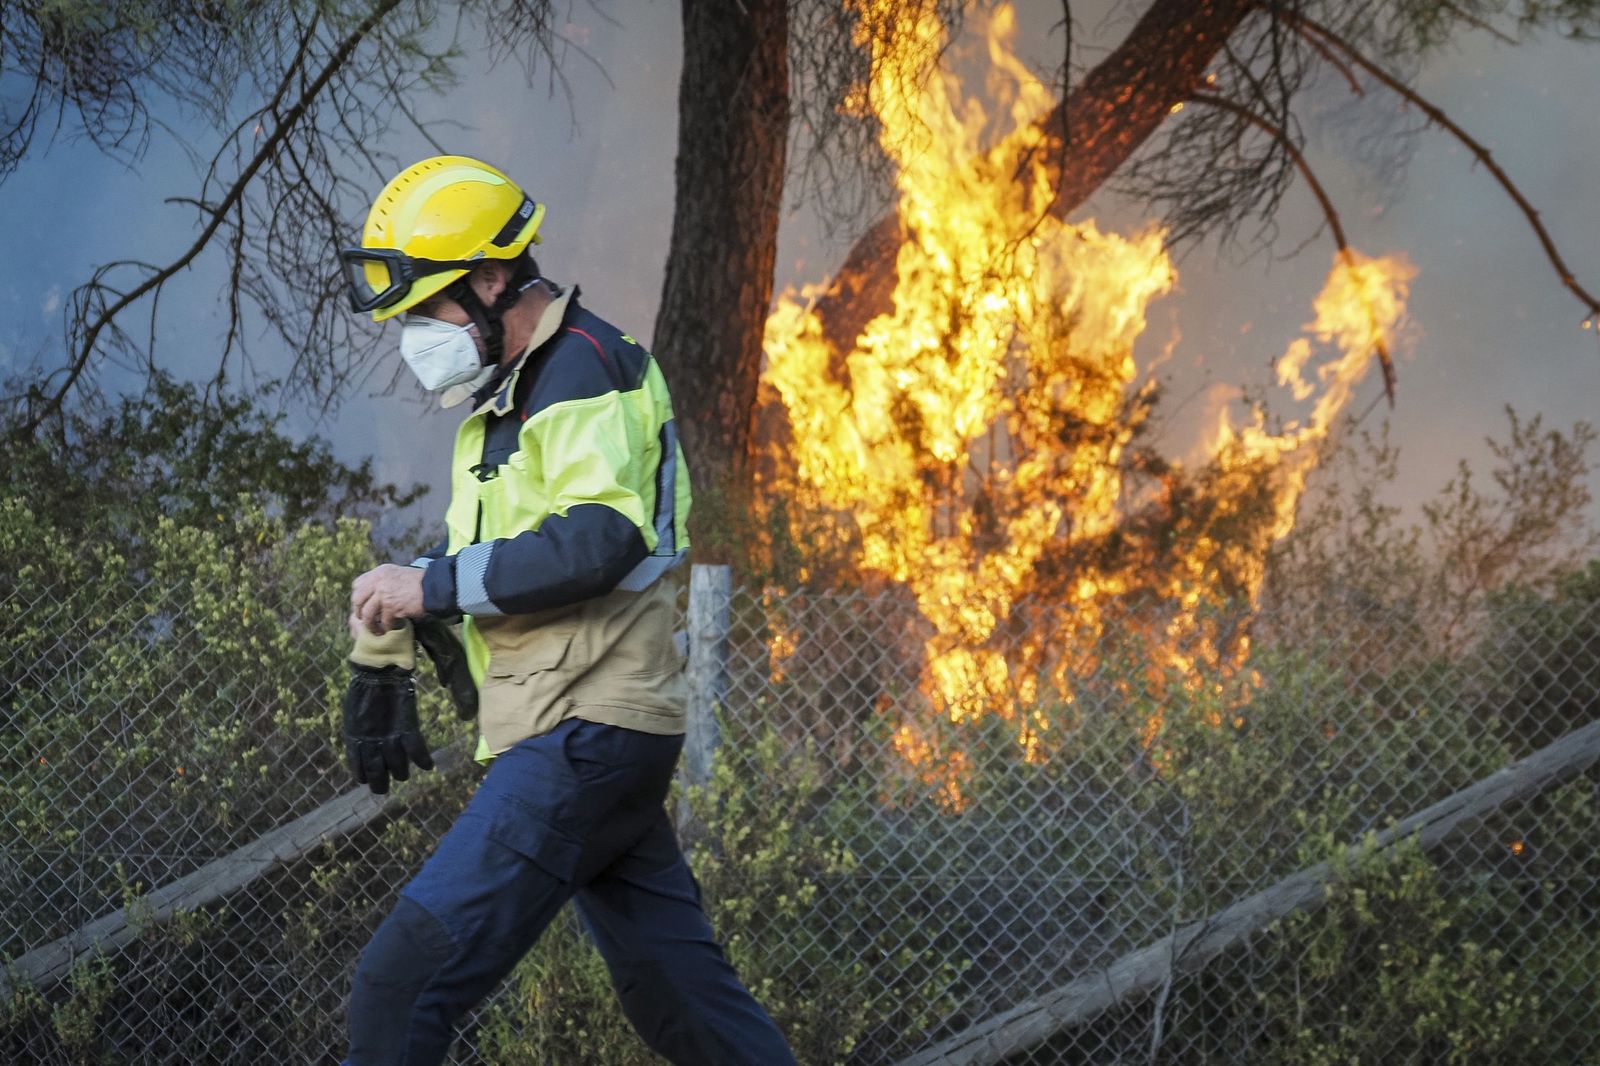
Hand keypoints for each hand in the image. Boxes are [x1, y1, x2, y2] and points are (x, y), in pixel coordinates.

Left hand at [342, 664, 433, 794]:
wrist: (378, 672)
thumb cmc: (363, 688)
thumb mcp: (353, 713)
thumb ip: (359, 730)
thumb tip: (364, 742)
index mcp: (355, 737)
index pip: (357, 765)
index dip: (363, 775)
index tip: (366, 780)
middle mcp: (371, 742)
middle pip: (376, 772)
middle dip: (380, 784)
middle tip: (382, 789)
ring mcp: (390, 737)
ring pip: (397, 766)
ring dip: (400, 773)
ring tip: (403, 775)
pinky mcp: (406, 728)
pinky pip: (416, 750)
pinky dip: (423, 760)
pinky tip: (428, 766)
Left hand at [351, 564, 425, 634]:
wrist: (435, 586)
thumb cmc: (421, 583)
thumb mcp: (398, 575)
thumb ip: (385, 582)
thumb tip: (374, 596)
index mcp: (380, 572)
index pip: (358, 584)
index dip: (358, 597)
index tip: (363, 606)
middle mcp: (378, 580)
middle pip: (357, 599)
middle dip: (359, 612)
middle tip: (365, 621)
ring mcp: (383, 593)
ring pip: (367, 613)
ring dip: (370, 624)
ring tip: (377, 629)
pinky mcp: (391, 606)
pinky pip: (383, 621)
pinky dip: (387, 627)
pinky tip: (391, 629)